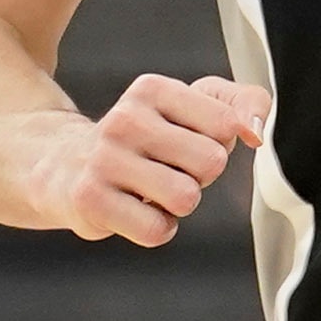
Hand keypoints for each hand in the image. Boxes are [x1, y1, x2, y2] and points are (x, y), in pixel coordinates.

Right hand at [55, 72, 264, 248]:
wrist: (64, 166)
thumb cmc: (145, 140)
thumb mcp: (192, 107)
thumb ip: (242, 104)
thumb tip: (255, 132)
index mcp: (153, 90)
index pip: (226, 125)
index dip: (217, 144)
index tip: (187, 143)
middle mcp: (125, 119)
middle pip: (211, 163)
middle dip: (200, 177)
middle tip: (168, 171)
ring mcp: (104, 159)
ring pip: (186, 198)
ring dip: (178, 205)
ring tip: (150, 190)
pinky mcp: (91, 200)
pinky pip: (158, 230)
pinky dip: (156, 228)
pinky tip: (133, 210)